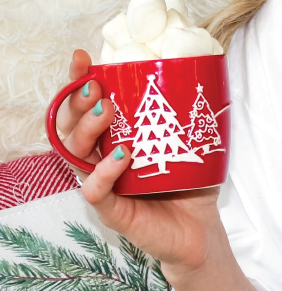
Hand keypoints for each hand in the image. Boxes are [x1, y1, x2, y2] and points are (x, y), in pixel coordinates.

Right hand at [58, 49, 224, 276]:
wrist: (201, 232)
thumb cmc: (191, 187)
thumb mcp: (190, 145)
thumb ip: (187, 116)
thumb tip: (202, 74)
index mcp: (114, 141)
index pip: (87, 108)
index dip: (80, 82)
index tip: (84, 58)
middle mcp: (101, 160)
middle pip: (71, 126)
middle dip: (76, 101)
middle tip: (95, 87)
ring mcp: (104, 184)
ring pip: (76, 153)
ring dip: (88, 128)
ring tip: (107, 111)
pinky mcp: (112, 210)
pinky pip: (94, 189)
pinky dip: (104, 171)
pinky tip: (122, 155)